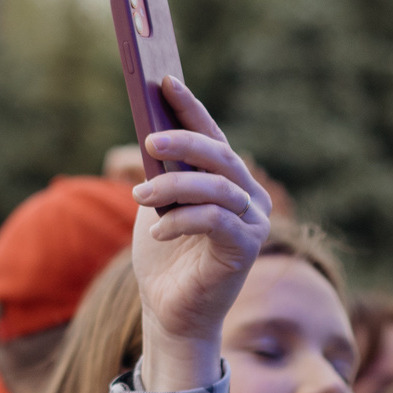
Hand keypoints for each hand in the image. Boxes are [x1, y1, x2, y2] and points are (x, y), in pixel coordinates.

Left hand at [129, 77, 270, 392]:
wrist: (170, 310)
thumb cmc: (164, 256)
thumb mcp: (157, 204)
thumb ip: (161, 172)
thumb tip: (150, 134)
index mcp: (229, 181)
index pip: (213, 136)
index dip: (191, 109)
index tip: (165, 82)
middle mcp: (249, 197)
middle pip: (221, 156)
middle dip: (184, 143)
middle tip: (148, 141)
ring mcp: (253, 223)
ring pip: (217, 187)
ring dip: (174, 187)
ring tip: (139, 194)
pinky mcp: (246, 249)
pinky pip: (215, 221)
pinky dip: (183, 220)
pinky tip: (158, 230)